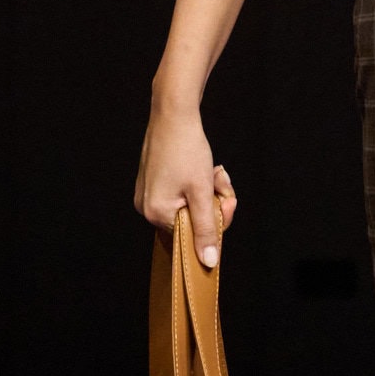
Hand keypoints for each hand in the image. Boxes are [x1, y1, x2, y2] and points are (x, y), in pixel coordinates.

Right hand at [136, 98, 237, 265]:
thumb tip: (208, 261)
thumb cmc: (187, 149)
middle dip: (214, 202)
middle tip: (220, 181)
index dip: (216, 220)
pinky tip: (205, 169)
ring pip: (191, 206)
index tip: (227, 200)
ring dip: (209, 191)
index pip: (193, 235)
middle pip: (192, 220)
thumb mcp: (203, 192)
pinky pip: (183, 194)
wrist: (174, 114)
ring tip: (214, 171)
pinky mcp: (155, 183)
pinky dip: (198, 185)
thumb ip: (207, 228)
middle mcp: (147, 208)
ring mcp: (149, 195)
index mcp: (156, 214)